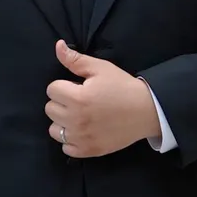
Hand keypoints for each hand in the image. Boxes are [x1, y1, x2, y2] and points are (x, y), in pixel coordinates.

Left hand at [46, 41, 159, 156]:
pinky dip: (71, 140)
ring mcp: (81, 138)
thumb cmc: (123, 87)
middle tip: (80, 100)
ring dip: (63, 122)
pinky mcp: (88, 151)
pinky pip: (65, 148)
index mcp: (78, 98)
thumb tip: (58, 46)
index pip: (51, 89)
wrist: (146, 111)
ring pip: (54, 130)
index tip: (78, 87)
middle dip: (62, 102)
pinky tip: (83, 131)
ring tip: (80, 116)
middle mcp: (76, 120)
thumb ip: (76, 59)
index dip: (64, 85)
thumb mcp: (101, 68)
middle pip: (50, 109)